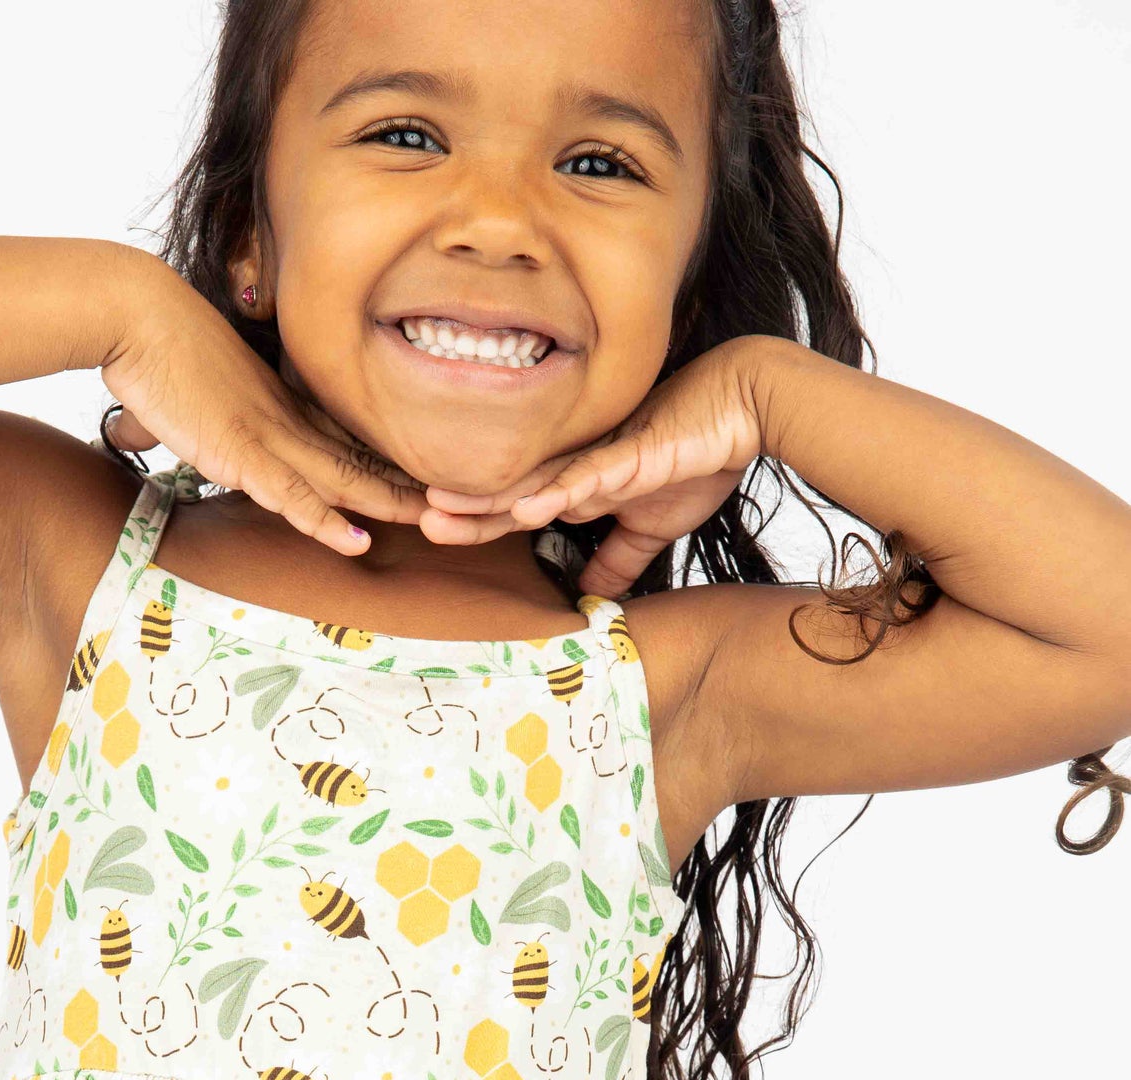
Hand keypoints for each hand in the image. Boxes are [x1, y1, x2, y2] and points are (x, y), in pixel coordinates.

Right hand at [100, 265, 428, 553]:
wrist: (135, 313)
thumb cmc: (157, 342)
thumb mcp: (199, 383)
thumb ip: (206, 411)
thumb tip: (191, 425)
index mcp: (281, 400)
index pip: (346, 435)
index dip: (386, 458)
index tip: (422, 474)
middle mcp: (286, 418)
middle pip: (362, 457)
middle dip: (409, 483)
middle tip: (460, 500)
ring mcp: (267, 436)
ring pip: (345, 478)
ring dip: (390, 503)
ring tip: (436, 523)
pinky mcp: (240, 453)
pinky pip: (292, 494)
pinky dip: (325, 521)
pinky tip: (356, 542)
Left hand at [417, 336, 770, 596]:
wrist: (742, 409)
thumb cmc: (695, 458)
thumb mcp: (651, 526)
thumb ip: (617, 558)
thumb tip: (593, 594)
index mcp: (578, 484)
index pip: (518, 509)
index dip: (478, 524)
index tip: (435, 536)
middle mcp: (578, 468)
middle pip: (511, 495)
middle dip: (464, 512)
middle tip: (414, 521)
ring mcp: (601, 459)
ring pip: (535, 483)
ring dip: (489, 499)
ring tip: (443, 511)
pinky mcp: (631, 455)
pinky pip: (589, 476)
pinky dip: (558, 493)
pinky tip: (526, 510)